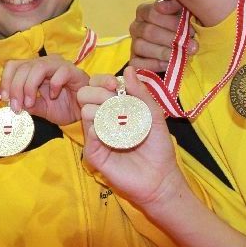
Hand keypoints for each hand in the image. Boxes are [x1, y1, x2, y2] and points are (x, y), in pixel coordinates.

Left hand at [0, 54, 88, 124]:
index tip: (4, 99)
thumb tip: (11, 104)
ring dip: (30, 86)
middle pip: (23, 67)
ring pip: (38, 67)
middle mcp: (44, 63)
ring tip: (30, 103)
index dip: (6, 80)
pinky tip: (54, 95)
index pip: (14, 66)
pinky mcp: (73, 70)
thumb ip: (26, 105)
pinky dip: (54, 84)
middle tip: (16, 107)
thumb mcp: (40, 108)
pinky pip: (60, 72)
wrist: (84, 112)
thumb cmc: (62, 107)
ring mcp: (59, 65)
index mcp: (33, 70)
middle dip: (16, 88)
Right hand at [77, 68, 185, 207]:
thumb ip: (141, 92)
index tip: (115, 85)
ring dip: (103, 110)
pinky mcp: (94, 153)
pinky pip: (90, 134)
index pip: (97, 85)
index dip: (102, 80)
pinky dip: (101, 129)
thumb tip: (128, 69)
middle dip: (99, 93)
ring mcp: (96, 135)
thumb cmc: (157, 146)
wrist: (160, 177)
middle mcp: (101, 118)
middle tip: (115, 101)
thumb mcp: (154, 114)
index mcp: (113, 107)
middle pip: (85, 94)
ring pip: (85, 111)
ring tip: (120, 121)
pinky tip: (114, 134)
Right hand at [129, 0, 195, 72]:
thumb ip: (174, 4)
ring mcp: (134, 44)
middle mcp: (136, 27)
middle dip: (172, 39)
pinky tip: (170, 64)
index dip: (172, 23)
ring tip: (183, 56)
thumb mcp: (184, 11)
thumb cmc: (184, 26)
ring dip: (165, 53)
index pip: (152, 13)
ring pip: (142, 47)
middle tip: (192, 46)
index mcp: (144, 11)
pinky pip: (138, 63)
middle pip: (148, 31)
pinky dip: (155, 65)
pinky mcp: (134, 61)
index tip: (191, 30)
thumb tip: (161, 6)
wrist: (185, 46)